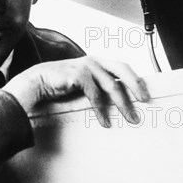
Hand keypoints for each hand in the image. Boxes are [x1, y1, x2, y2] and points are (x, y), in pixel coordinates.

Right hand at [3, 56, 150, 126]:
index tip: (146, 93)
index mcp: (96, 62)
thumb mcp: (82, 85)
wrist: (36, 83)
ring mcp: (86, 66)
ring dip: (123, 104)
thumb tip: (117, 102)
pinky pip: (95, 95)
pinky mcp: (78, 75)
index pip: (122, 67)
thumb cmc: (58, 86)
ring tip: (131, 118)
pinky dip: (102, 110)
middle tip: (145, 100)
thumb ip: (97, 88)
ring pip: (112, 84)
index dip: (135, 79)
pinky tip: (105, 121)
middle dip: (136, 85)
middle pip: (123, 69)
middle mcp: (93, 61)